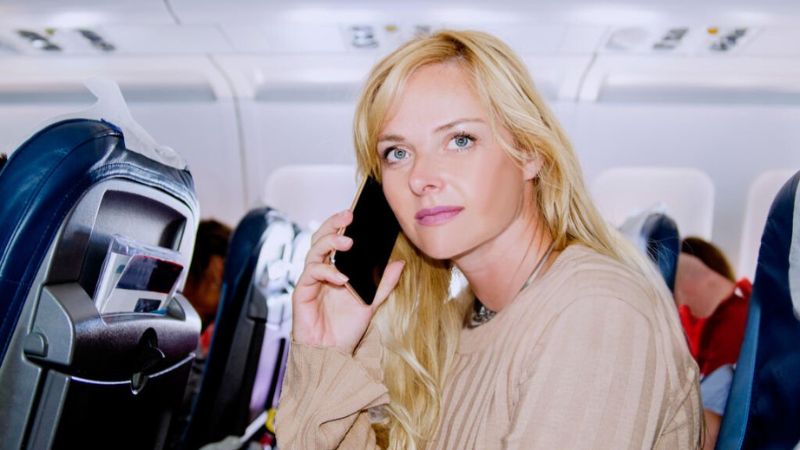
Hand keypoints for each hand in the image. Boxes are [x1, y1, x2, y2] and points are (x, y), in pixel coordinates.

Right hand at [291, 210, 404, 353]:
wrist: (332, 353)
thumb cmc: (346, 328)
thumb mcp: (371, 302)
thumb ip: (383, 283)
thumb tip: (400, 263)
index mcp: (334, 269)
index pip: (335, 239)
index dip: (341, 224)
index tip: (356, 213)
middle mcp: (320, 271)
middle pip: (320, 238)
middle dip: (333, 224)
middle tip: (349, 217)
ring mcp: (310, 281)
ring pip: (314, 251)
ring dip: (330, 243)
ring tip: (347, 243)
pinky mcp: (302, 293)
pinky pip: (311, 274)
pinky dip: (327, 272)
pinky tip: (341, 278)